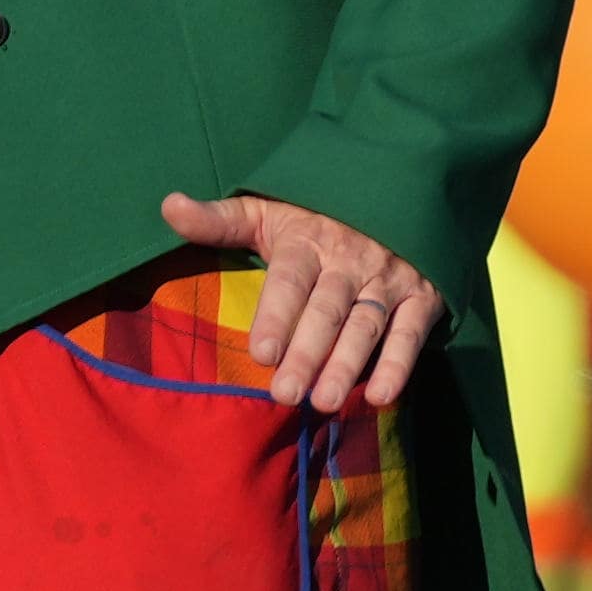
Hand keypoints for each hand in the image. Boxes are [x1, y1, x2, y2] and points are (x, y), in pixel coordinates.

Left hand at [158, 190, 446, 416]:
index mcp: (308, 240)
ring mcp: (389, 279)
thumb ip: (220, 220)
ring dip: (347, 365)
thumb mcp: (267, 210)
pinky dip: (400, 364)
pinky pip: (411, 332)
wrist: (396, 188)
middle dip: (307, 353)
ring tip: (324, 402)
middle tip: (285, 394)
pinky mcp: (422, 297)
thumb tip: (169, 206)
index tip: (261, 352)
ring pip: (366, 325)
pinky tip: (381, 396)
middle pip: (326, 310)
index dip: (277, 315)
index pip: (290, 280)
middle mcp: (350, 261)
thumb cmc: (316, 214)